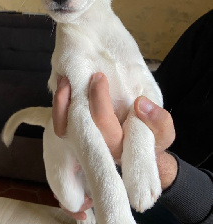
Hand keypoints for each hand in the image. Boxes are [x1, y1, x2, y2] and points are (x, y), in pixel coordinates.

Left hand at [52, 73, 176, 219]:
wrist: (138, 149)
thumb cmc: (150, 138)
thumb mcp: (163, 132)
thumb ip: (159, 121)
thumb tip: (140, 103)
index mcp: (118, 147)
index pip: (104, 124)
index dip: (99, 100)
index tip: (101, 77)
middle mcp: (96, 147)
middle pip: (79, 126)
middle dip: (80, 98)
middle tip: (87, 75)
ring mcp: (83, 142)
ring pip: (63, 128)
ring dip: (61, 102)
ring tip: (65, 78)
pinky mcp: (76, 134)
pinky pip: (61, 123)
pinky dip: (59, 105)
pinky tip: (64, 85)